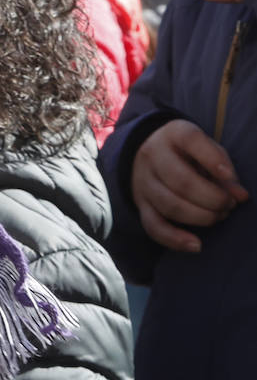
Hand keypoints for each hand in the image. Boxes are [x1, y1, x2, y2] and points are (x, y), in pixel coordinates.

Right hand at [130, 117, 247, 250]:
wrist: (146, 154)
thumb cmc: (186, 152)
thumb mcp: (205, 149)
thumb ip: (223, 167)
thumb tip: (240, 196)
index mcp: (173, 134)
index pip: (192, 141)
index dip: (214, 161)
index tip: (231, 179)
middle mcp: (153, 156)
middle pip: (181, 181)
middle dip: (212, 198)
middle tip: (229, 205)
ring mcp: (143, 182)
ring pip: (169, 206)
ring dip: (200, 217)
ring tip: (218, 217)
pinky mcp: (140, 204)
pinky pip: (153, 226)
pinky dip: (175, 239)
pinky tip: (196, 246)